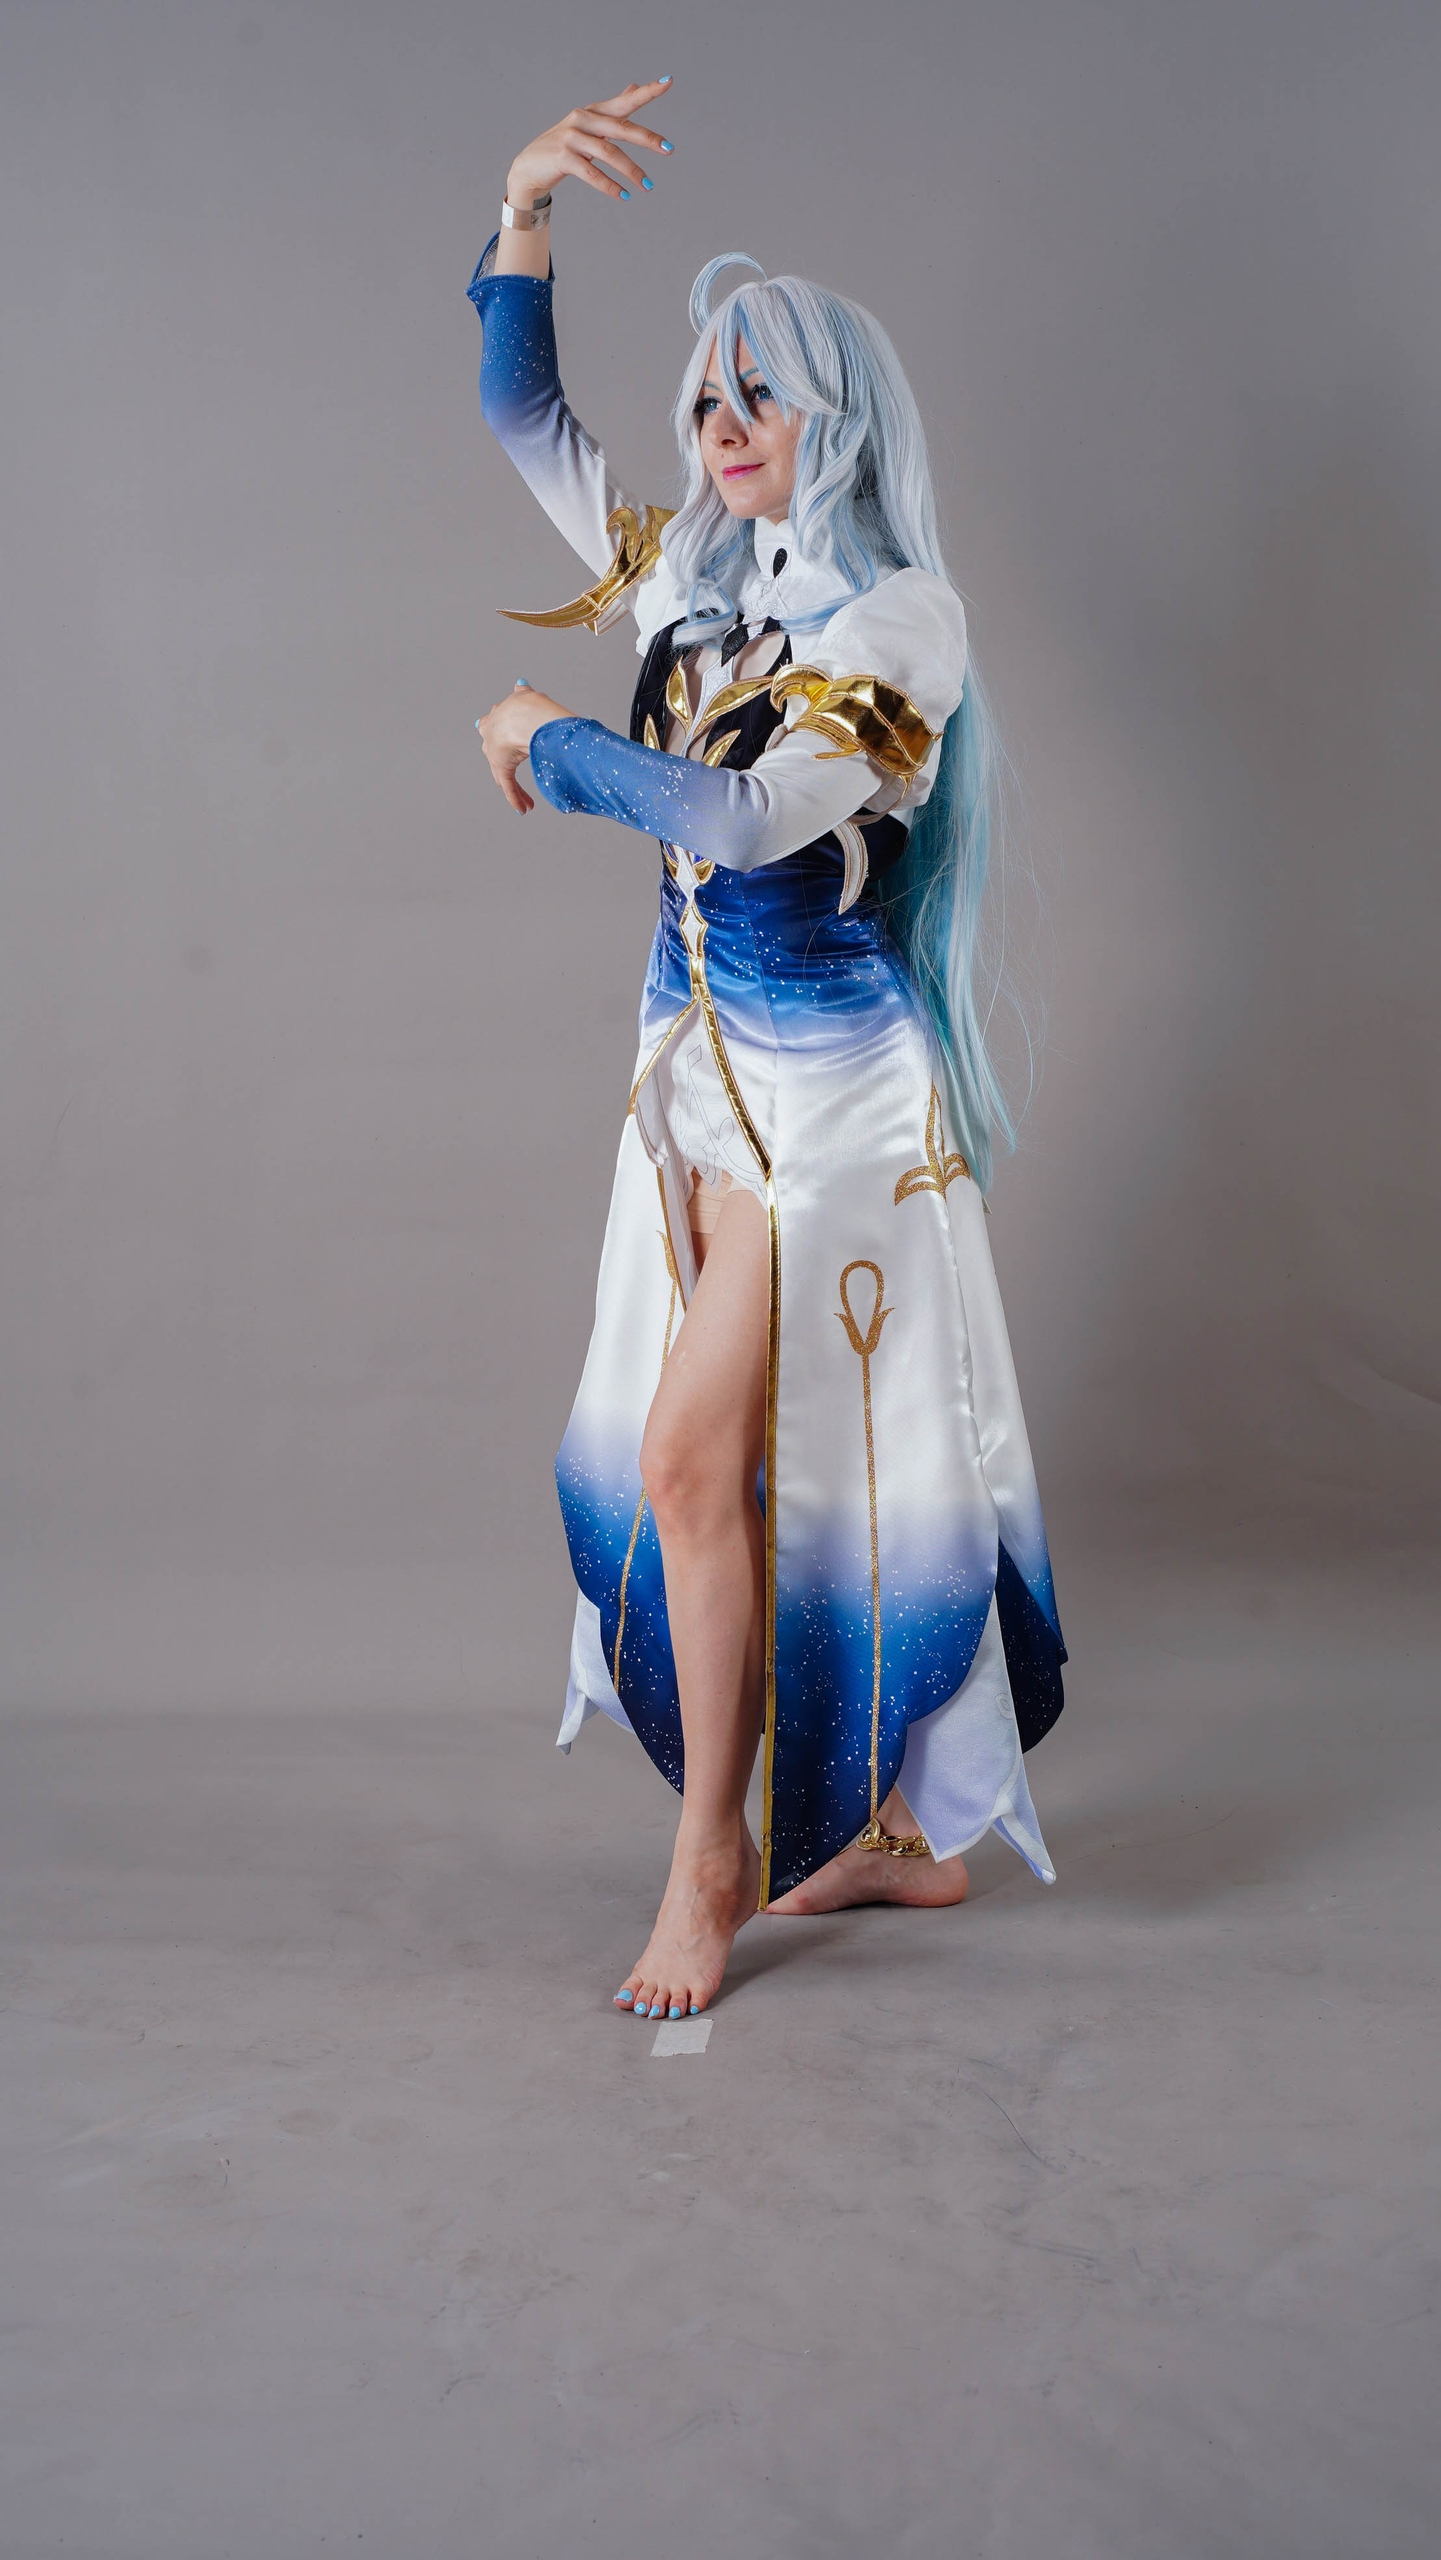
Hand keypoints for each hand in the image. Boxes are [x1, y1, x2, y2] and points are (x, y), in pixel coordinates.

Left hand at [475, 684, 570, 814]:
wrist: (525, 715)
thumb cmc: (528, 705)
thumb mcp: (525, 695)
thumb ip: (523, 694)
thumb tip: (520, 685)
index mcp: (494, 718)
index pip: (490, 727)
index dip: (497, 734)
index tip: (499, 740)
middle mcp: (490, 737)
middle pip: (496, 756)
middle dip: (504, 768)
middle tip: (511, 781)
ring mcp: (495, 754)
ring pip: (503, 776)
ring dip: (515, 791)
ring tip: (526, 804)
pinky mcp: (502, 768)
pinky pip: (509, 786)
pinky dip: (516, 798)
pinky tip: (522, 809)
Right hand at [506, 78, 674, 209]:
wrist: (530, 167)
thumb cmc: (564, 147)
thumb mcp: (589, 126)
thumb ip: (612, 111)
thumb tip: (634, 87)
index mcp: (593, 112)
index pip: (625, 101)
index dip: (647, 91)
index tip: (668, 81)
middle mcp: (583, 119)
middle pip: (621, 127)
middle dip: (647, 138)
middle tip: (669, 149)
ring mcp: (572, 138)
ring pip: (609, 154)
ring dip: (631, 171)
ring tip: (648, 186)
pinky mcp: (563, 158)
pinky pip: (592, 173)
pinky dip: (609, 185)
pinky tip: (624, 196)